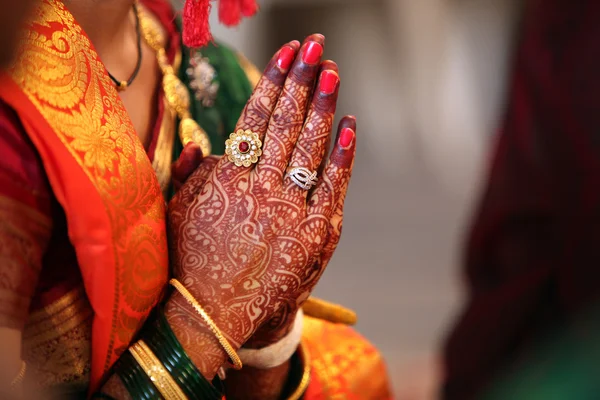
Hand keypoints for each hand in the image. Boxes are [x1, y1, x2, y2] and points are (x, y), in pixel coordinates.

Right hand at [167, 34, 356, 373]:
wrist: (214, 316)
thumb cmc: (192, 262)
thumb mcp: (178, 213)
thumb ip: (190, 172)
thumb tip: (201, 139)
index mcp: (227, 178)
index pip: (255, 117)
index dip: (273, 81)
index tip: (285, 53)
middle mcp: (261, 189)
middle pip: (286, 123)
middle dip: (302, 80)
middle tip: (315, 47)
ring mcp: (291, 211)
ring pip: (310, 147)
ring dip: (322, 106)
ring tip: (331, 71)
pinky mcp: (315, 234)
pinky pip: (333, 185)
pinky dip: (343, 154)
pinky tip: (349, 125)